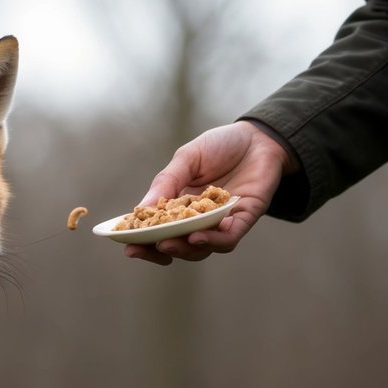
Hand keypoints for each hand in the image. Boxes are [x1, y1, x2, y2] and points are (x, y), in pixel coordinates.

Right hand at [125, 121, 293, 264]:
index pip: (157, 229)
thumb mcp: (187, 158)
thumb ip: (167, 182)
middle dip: (160, 251)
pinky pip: (228, 239)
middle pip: (176, 245)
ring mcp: (220, 222)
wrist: (259, 137)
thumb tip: (142, 208)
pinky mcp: (243, 220)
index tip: (128, 247)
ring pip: (201, 248)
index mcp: (178, 205)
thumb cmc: (221, 146)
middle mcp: (198, 219)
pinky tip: (201, 235)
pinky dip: (214, 240)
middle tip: (148, 249)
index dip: (142, 241)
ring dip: (185, 249)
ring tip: (171, 243)